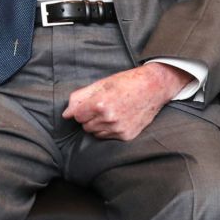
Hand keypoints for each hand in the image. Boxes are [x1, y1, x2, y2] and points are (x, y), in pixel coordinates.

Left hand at [62, 62, 187, 141]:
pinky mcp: (127, 136)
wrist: (154, 87)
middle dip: (90, 117)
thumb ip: (80, 98)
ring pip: (96, 133)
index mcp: (100, 104)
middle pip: (85, 125)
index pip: (77, 116)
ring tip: (112, 111)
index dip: (82, 109)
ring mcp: (119, 129)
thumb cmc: (127, 82)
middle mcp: (109, 119)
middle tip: (104, 105)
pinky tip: (119, 118)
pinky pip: (108, 137)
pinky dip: (109, 129)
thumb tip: (66, 114)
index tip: (91, 103)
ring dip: (99, 124)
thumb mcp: (101, 84)